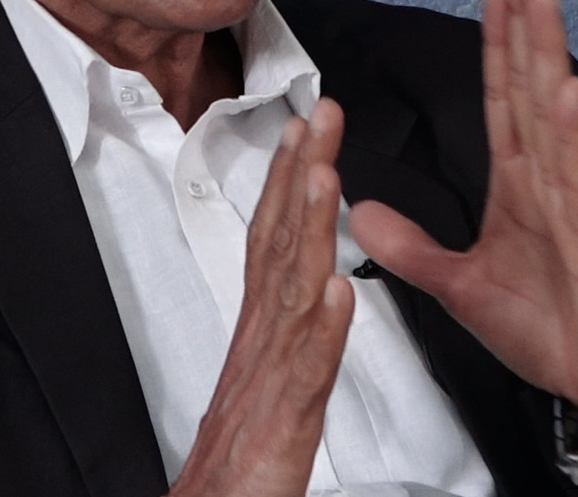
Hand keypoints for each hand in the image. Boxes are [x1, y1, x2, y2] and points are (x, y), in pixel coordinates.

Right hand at [169, 99, 354, 496]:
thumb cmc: (240, 466)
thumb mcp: (266, 383)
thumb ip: (284, 335)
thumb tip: (307, 288)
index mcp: (260, 332)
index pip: (272, 240)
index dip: (285, 182)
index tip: (300, 132)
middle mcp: (261, 343)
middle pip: (278, 243)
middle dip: (299, 175)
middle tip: (317, 117)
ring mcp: (271, 378)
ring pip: (292, 291)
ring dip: (307, 229)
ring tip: (325, 176)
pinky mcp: (285, 422)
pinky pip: (309, 370)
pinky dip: (322, 329)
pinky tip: (337, 292)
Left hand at [351, 0, 577, 431]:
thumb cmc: (548, 334)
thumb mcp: (459, 288)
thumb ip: (414, 248)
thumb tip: (360, 212)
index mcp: (521, 186)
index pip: (502, 99)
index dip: (497, 43)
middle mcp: (549, 182)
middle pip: (529, 88)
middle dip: (524, 22)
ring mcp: (574, 205)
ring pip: (554, 117)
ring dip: (547, 54)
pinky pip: (577, 181)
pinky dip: (569, 133)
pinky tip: (564, 88)